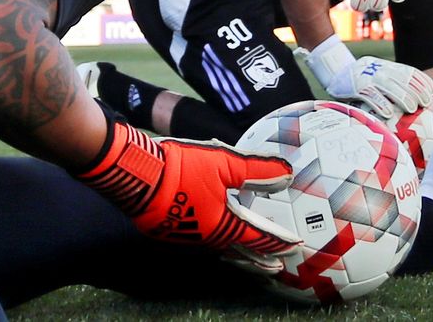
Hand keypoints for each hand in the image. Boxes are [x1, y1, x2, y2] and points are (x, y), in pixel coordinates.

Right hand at [78, 122, 301, 261]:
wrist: (139, 175)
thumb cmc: (183, 167)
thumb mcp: (225, 163)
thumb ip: (257, 170)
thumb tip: (287, 175)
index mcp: (224, 224)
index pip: (257, 236)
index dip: (276, 240)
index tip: (293, 246)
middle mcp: (207, 237)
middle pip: (240, 251)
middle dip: (259, 259)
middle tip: (276, 268)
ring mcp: (187, 236)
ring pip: (220, 248)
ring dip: (238, 255)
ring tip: (250, 260)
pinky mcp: (170, 230)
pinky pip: (201, 241)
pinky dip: (216, 244)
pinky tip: (216, 239)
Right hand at [295, 35, 432, 118]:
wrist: (335, 71)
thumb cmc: (362, 79)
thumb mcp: (378, 74)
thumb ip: (393, 83)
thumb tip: (415, 100)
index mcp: (387, 66)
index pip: (409, 72)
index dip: (422, 81)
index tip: (431, 92)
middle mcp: (379, 69)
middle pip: (402, 79)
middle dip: (416, 90)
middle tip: (424, 103)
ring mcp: (367, 77)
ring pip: (389, 86)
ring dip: (403, 97)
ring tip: (412, 108)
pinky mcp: (355, 87)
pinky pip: (370, 95)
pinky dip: (380, 104)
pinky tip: (388, 113)